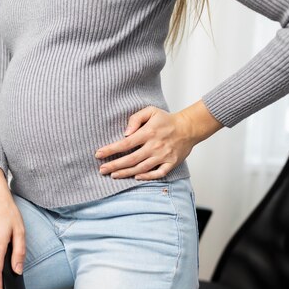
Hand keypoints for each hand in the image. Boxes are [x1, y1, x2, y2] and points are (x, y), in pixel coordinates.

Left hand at [95, 100, 222, 179]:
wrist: (189, 127)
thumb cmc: (167, 119)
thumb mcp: (151, 111)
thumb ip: (136, 118)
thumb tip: (125, 132)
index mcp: (148, 132)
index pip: (125, 144)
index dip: (110, 150)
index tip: (98, 154)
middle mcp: (155, 146)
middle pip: (130, 159)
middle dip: (114, 166)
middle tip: (101, 170)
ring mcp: (164, 156)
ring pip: (141, 168)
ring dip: (126, 173)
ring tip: (113, 175)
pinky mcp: (171, 163)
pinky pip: (158, 173)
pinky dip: (147, 177)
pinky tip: (135, 177)